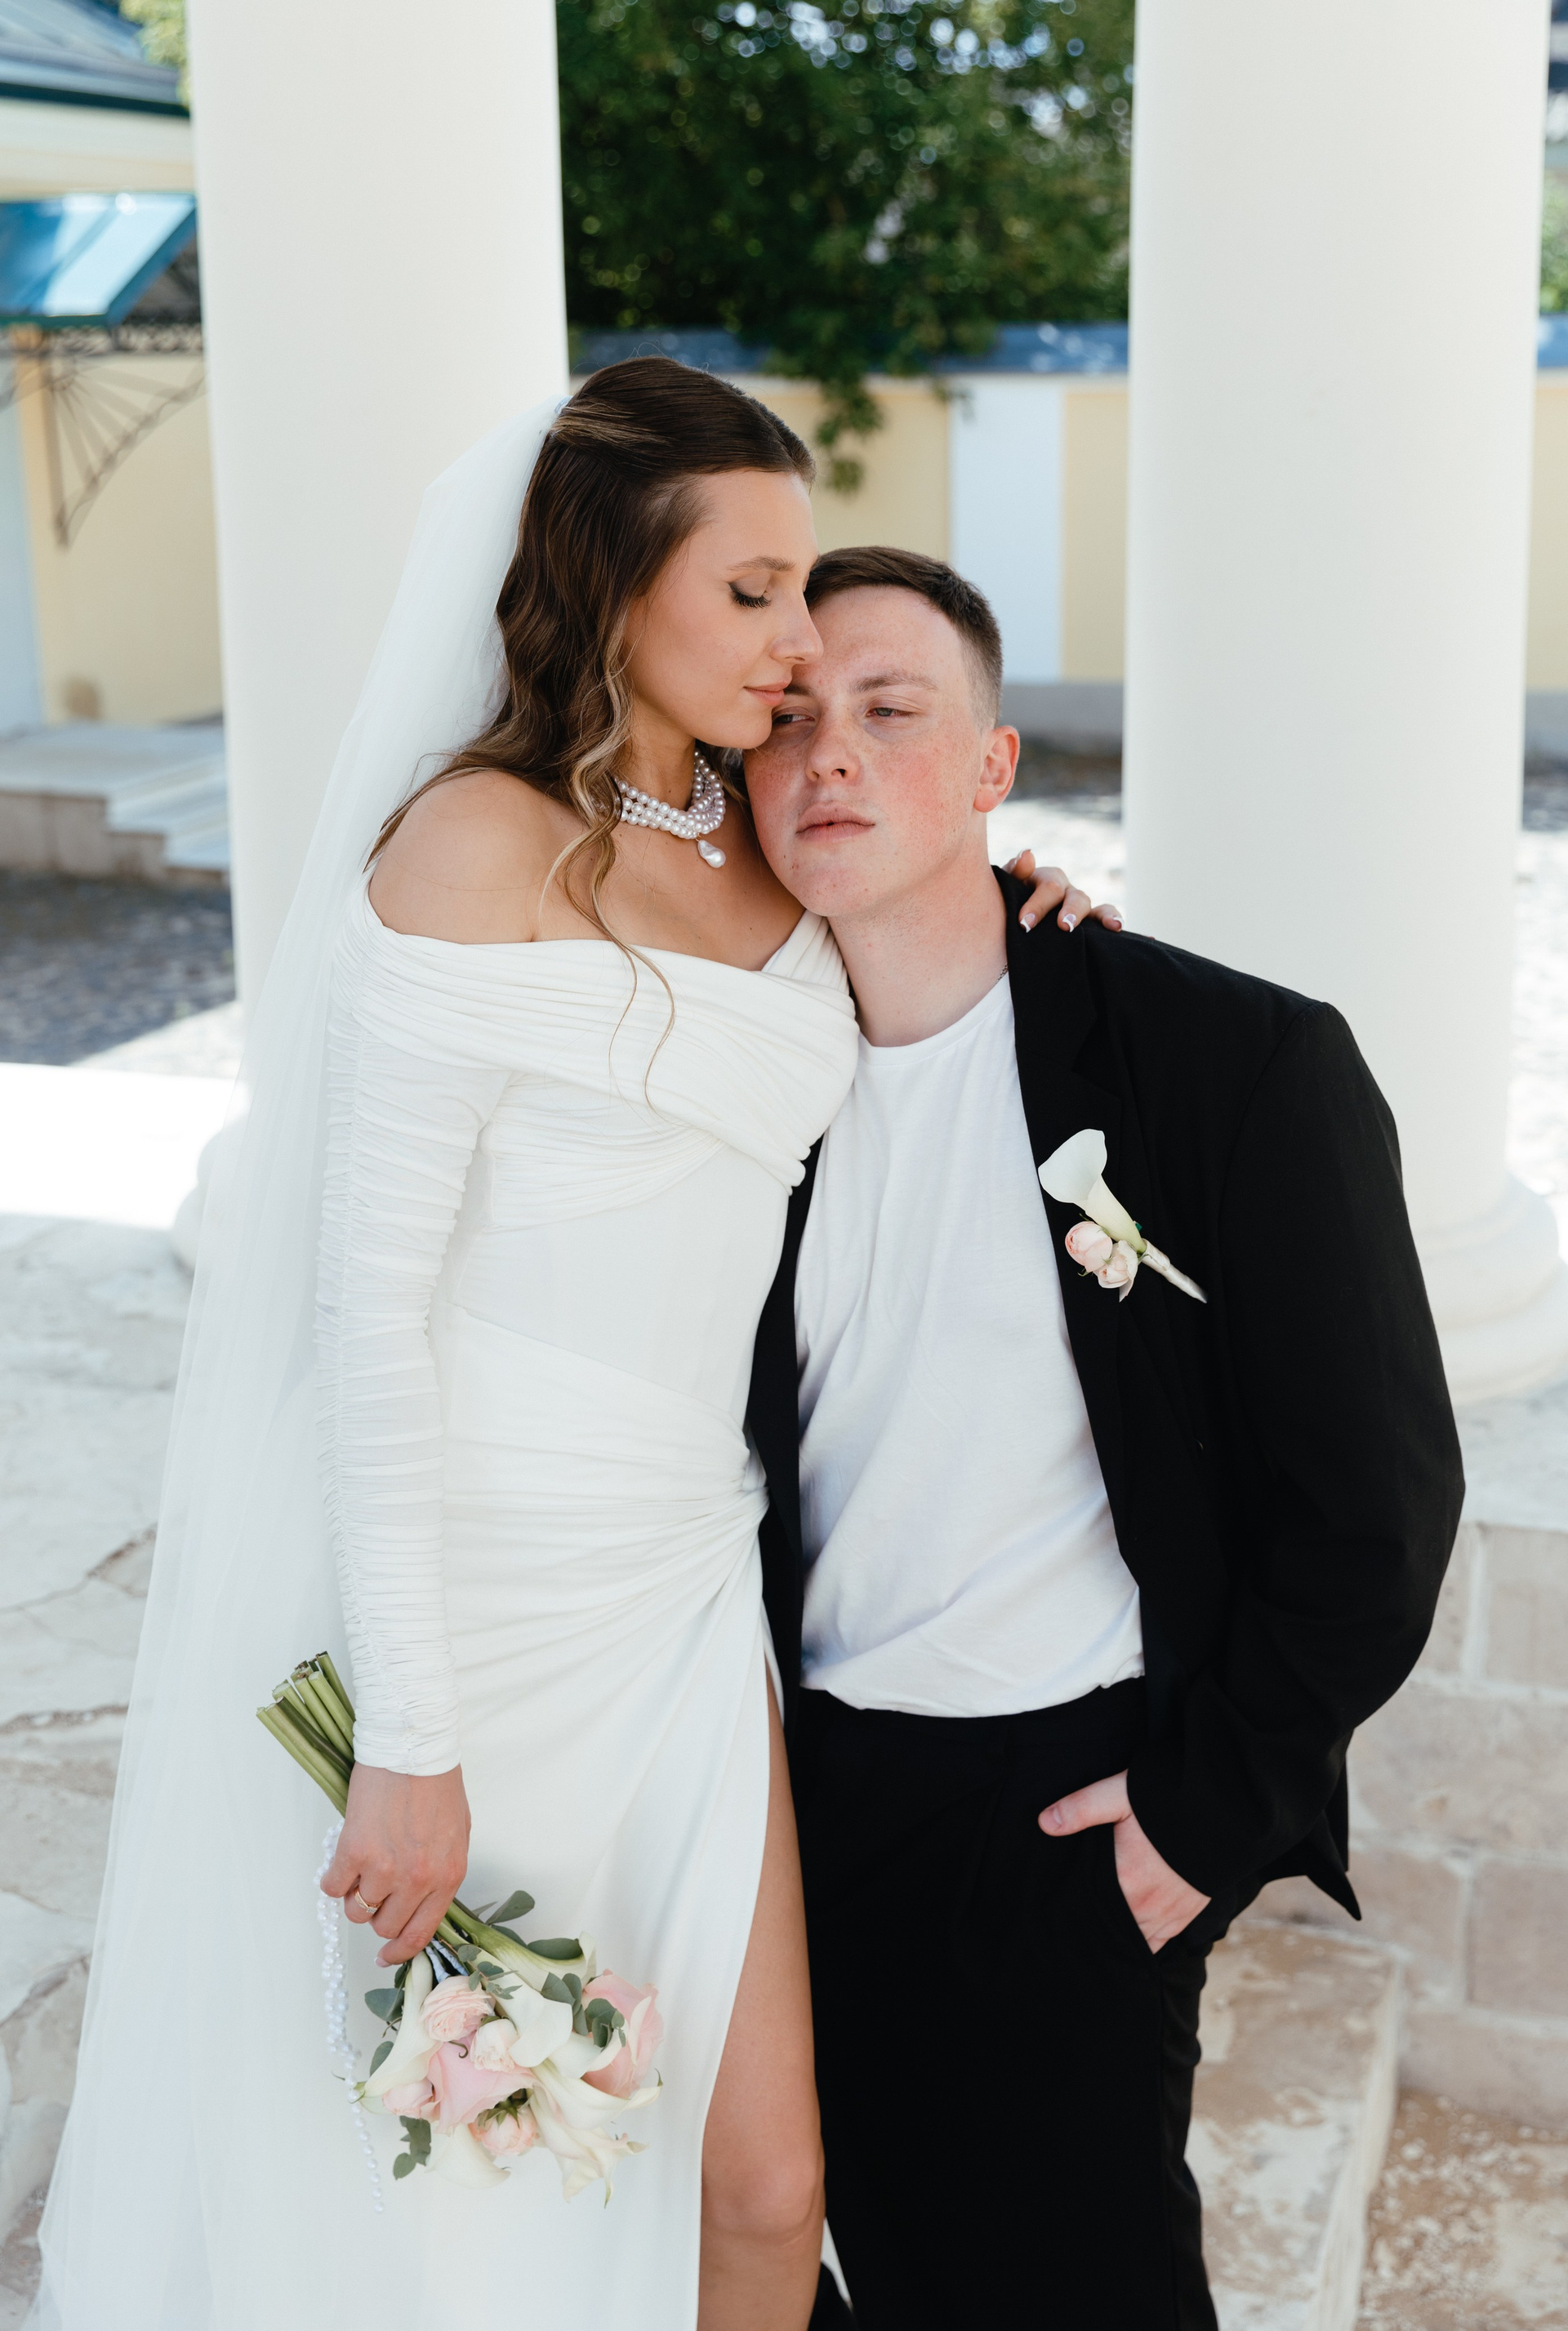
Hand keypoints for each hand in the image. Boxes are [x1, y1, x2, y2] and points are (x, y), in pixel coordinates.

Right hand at [322, 1762, 471, 1966]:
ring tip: (362, 1865)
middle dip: (378, 1913)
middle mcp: (418, 1879)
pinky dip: (333, 1879)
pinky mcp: (355, 1851)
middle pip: (385, 1926)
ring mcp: (385, 1868)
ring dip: (355, 1895)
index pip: (420, 1933)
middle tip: (376, 1888)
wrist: (413, 1746)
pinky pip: (333, 1888)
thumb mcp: (455, 1835)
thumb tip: (418, 1904)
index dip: (399, 1950)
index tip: (385, 1954)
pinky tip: (343, 1859)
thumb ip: (439, 1873)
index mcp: (447, 1876)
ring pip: (357, 1911)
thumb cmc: (436, 1783)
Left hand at [1005, 850, 1123, 935]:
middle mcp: (1065, 889)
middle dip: (1069, 911)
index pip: (1048, 887)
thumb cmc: (1009, 901)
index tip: (1025, 924)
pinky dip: (1114, 918)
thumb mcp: (1008, 887)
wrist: (1009, 922)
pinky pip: (1105, 915)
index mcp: (1046, 879)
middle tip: (1063, 926)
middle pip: (1073, 896)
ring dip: (1094, 915)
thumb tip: (1027, 854)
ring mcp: (1077, 904)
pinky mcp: (1089, 921)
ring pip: (1088, 904)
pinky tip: (1117, 927)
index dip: (1038, 905)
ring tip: (1102, 926)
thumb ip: (1016, 872)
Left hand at [1038, 1769, 1209, 1951]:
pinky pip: (1158, 1942)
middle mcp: (1146, 1905)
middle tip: (1073, 1925)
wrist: (1224, 1806)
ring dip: (1117, 1936)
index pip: (1089, 1910)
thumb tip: (1043, 1823)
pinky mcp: (1185, 1914)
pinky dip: (1142, 1943)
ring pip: (1133, 1940)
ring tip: (1099, 1930)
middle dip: (1093, 1927)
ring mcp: (1167, 1913)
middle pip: (1110, 1929)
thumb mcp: (1119, 1793)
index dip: (1073, 1913)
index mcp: (1125, 1880)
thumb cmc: (1169, 1798)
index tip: (1058, 1913)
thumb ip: (1081, 1808)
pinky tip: (1129, 1937)